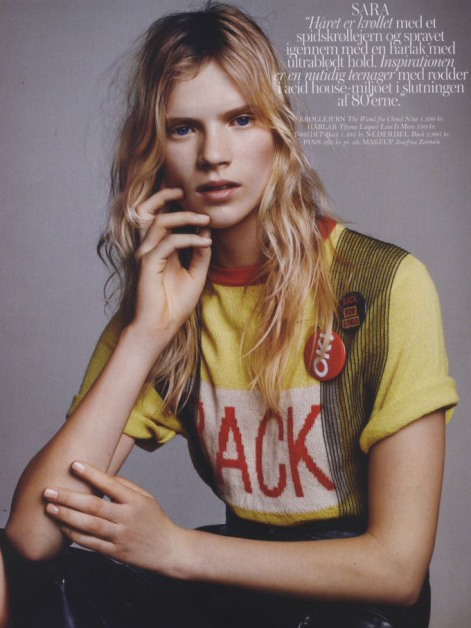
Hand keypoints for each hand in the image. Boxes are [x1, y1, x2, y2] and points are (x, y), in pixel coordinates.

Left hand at [44, 461, 186, 573]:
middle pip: (94, 506)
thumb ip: (125, 486)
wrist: (167, 550)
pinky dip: (74, 535)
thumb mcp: (146, 498)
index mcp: (135, 501)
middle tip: (48, 490)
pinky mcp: (114, 552)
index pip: (111, 485)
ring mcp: (120, 537)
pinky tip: (62, 526)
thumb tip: (101, 476)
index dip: (91, 474)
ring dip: (66, 516)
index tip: (74, 464)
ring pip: (89, 525)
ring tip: (49, 508)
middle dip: (69, 498)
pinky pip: (90, 543)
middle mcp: (126, 518)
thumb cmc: (154, 520)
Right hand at [132, 187, 211, 342]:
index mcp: (160, 250)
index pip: (164, 218)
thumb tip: (207, 232)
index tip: (198, 200)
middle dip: (169, 197)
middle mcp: (150, 248)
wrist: (159, 329)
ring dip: (185, 217)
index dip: (175, 204)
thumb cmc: (175, 305)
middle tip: (194, 196)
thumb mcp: (196, 276)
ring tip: (206, 219)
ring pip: (161, 222)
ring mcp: (146, 254)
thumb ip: (201, 254)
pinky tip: (204, 242)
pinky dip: (188, 239)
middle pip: (154, 212)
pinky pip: (168, 242)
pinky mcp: (147, 264)